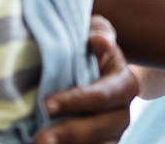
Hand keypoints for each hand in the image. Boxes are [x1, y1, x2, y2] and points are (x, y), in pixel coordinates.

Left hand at [34, 16, 138, 143]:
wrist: (90, 69)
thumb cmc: (88, 47)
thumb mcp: (95, 32)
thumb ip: (99, 32)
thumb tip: (98, 41)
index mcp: (124, 85)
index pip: (103, 95)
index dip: (77, 101)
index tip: (46, 104)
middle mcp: (121, 113)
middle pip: (100, 128)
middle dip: (70, 134)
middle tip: (40, 140)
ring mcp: (110, 133)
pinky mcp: (97, 143)